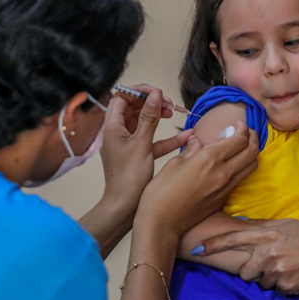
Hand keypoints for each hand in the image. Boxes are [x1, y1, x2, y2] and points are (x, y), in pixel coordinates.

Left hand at [99, 87, 191, 213]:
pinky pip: (152, 140)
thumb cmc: (128, 177)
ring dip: (159, 116)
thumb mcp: (142, 143)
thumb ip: (149, 117)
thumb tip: (155, 94)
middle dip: (152, 103)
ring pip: (144, 122)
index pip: (122, 97)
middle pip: (134, 107)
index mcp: (112, 126)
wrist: (124, 207)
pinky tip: (186, 136)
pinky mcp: (137, 154)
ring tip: (175, 114)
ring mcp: (127, 143)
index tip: (158, 93)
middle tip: (169, 105)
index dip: (139, 92)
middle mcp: (118, 132)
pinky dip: (166, 137)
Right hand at [135, 121, 258, 240]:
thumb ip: (190, 149)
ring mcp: (225, 188)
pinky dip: (242, 166)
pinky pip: (240, 178)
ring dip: (251, 153)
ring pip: (251, 166)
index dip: (243, 128)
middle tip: (245, 132)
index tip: (238, 124)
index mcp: (209, 159)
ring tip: (242, 146)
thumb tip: (198, 140)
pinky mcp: (223, 199)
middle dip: (252, 137)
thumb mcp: (174, 163)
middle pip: (252, 151)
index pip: (239, 140)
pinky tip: (231, 163)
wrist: (162, 222)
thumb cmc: (161, 192)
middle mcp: (222, 173)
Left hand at [196, 219, 298, 294]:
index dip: (212, 244)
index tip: (196, 248)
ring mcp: (276, 270)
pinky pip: (276, 290)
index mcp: (267, 234)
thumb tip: (243, 225)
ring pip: (261, 282)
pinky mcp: (285, 285)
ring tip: (289, 269)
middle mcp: (268, 251)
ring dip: (271, 279)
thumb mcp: (288, 226)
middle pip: (245, 270)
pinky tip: (297, 276)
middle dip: (253, 272)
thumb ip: (264, 227)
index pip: (233, 238)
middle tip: (271, 266)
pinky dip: (284, 286)